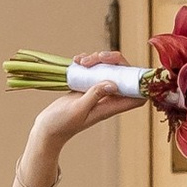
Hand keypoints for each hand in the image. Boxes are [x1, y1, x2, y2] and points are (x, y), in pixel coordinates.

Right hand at [17, 51, 134, 186]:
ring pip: (107, 70)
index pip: (136, 98)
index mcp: (109, 107)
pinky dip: (87, 63)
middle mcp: (106, 99)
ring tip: (81, 60)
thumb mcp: (78, 109)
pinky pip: (93, 70)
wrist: (46, 129)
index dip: (140, 84)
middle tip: (97, 57)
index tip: (131, 70)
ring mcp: (96, 92)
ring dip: (97, 60)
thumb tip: (112, 83)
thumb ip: (94, 95)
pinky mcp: (86, 87)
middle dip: (113, 62)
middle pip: (122, 76)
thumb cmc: (61, 124)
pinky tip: (76, 62)